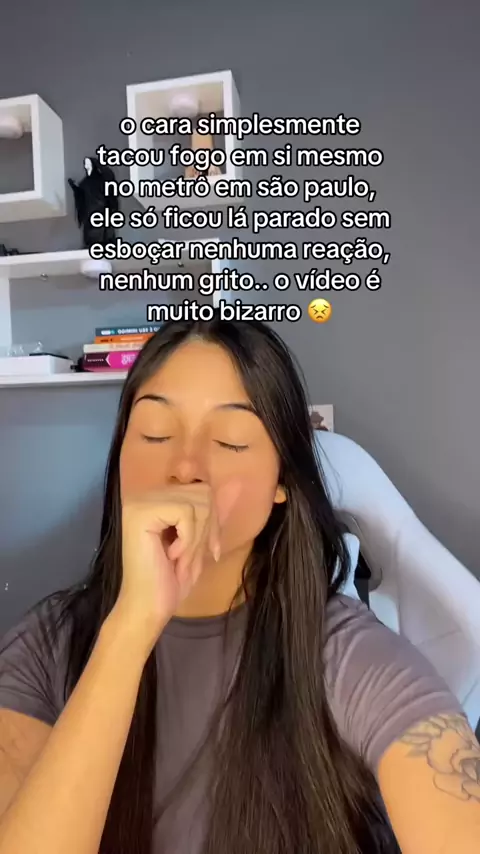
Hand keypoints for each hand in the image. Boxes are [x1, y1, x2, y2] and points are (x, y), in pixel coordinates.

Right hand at [112, 482, 237, 655]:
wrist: (146, 608)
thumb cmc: (170, 580)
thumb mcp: (197, 542)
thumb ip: (209, 515)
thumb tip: (236, 486)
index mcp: (157, 499)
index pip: (202, 490)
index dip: (212, 521)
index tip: (209, 550)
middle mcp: (145, 494)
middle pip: (202, 492)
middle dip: (206, 529)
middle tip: (189, 557)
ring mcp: (140, 501)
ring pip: (196, 503)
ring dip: (196, 538)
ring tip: (179, 559)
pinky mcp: (140, 512)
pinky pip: (185, 513)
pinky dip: (187, 539)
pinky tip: (171, 556)